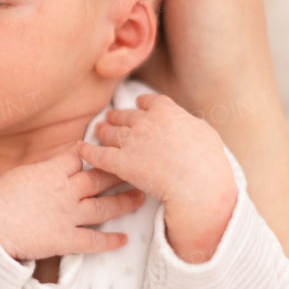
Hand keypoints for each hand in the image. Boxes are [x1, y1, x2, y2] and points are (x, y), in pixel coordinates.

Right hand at [0, 150, 141, 260]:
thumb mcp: (20, 174)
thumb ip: (42, 170)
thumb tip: (53, 167)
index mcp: (51, 172)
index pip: (79, 158)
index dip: (92, 155)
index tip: (104, 153)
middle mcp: (65, 191)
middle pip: (99, 178)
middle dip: (119, 173)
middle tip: (135, 170)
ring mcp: (68, 215)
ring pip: (103, 207)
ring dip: (124, 203)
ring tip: (139, 198)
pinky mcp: (66, 239)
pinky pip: (94, 240)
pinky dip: (110, 241)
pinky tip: (123, 240)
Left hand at [78, 93, 236, 263]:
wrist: (199, 186)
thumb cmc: (209, 165)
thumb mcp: (206, 136)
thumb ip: (190, 128)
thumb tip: (188, 127)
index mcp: (169, 114)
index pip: (151, 103)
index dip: (142, 104)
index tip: (138, 105)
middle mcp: (147, 123)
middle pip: (126, 116)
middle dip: (117, 116)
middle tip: (110, 118)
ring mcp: (132, 142)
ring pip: (111, 132)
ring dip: (103, 130)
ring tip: (97, 130)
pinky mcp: (120, 162)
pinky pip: (98, 154)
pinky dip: (87, 151)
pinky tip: (79, 148)